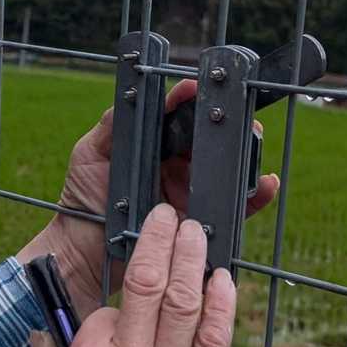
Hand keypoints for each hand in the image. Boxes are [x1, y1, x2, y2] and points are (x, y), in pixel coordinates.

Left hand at [16, 78, 278, 319]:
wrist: (84, 256)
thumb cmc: (82, 204)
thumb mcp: (89, 156)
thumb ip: (111, 127)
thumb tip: (133, 95)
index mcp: (154, 150)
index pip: (179, 121)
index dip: (192, 103)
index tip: (200, 90)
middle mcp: (176, 170)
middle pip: (209, 143)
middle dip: (227, 127)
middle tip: (241, 117)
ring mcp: (190, 197)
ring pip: (225, 173)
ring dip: (245, 157)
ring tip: (255, 142)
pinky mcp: (199, 227)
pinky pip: (233, 210)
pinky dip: (253, 197)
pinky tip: (264, 184)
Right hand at [23, 203, 235, 346]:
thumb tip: (46, 333)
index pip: (106, 312)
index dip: (113, 305)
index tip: (120, 305)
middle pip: (148, 285)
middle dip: (159, 241)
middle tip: (168, 213)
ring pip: (185, 303)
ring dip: (192, 260)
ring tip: (197, 229)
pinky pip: (216, 342)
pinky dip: (221, 306)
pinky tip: (224, 280)